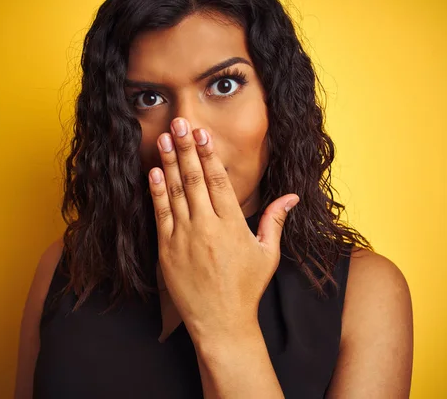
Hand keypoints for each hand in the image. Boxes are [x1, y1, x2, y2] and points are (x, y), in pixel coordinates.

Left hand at [148, 117, 298, 342]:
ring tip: (163, 138)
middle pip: (194, 179)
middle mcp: (207, 227)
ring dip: (169, 163)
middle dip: (186, 148)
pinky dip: (156, 192)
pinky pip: (160, 215)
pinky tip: (154, 172)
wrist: (220, 322)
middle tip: (178, 123)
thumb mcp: (268, 254)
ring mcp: (184, 238)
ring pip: (175, 193)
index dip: (208, 154)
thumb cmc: (246, 288)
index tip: (201, 133)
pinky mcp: (166, 250)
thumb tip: (293, 196)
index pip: (218, 181)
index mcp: (232, 225)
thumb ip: (276, 221)